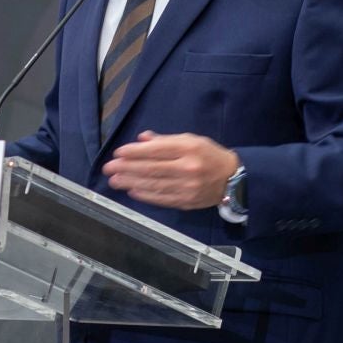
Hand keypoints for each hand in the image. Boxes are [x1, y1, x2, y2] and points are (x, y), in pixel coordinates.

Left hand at [104, 131, 239, 209]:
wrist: (233, 179)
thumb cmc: (208, 154)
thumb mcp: (190, 140)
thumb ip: (165, 140)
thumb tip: (141, 140)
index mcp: (188, 149)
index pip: (156, 151)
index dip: (134, 152)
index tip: (118, 153)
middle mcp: (187, 168)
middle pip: (152, 169)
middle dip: (127, 168)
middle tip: (109, 169)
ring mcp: (187, 187)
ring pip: (154, 185)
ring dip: (131, 183)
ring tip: (115, 181)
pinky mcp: (187, 202)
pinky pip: (162, 199)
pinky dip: (145, 195)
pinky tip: (132, 191)